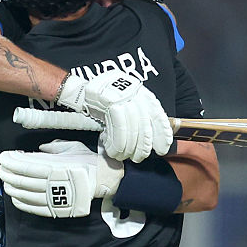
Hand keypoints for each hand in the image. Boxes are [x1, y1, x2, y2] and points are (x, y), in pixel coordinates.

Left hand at [0, 140, 123, 217]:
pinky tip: (14, 196)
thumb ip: (54, 147)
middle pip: (21, 181)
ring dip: (11, 187)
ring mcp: (53, 199)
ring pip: (24, 195)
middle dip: (7, 174)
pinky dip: (20, 202)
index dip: (11, 162)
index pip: (25, 166)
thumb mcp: (73, 147)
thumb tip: (39, 148)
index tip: (3, 157)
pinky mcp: (55, 210)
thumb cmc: (88, 162)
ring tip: (5, 180)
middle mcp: (52, 184)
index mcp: (55, 167)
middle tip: (1, 168)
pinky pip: (32, 207)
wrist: (104, 181)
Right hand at [55, 71, 172, 162]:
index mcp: (143, 93)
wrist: (84, 89)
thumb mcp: (127, 103)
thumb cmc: (106, 100)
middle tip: (139, 157)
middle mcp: (135, 94)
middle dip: (143, 146)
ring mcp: (123, 97)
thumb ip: (139, 115)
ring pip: (132, 129)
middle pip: (145, 125)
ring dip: (128, 147)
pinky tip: (114, 151)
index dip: (162, 134)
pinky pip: (118, 128)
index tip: (162, 148)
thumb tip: (149, 138)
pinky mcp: (110, 102)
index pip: (158, 115)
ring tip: (124, 156)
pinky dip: (117, 143)